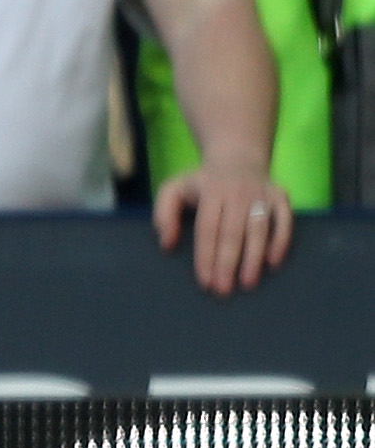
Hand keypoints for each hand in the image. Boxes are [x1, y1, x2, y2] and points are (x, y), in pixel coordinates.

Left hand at [154, 161, 297, 293]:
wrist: (238, 157)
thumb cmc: (203, 182)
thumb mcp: (174, 188)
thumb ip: (164, 213)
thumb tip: (166, 243)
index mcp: (210, 191)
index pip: (207, 229)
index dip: (206, 256)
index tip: (205, 281)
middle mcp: (237, 192)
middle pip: (232, 232)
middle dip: (227, 263)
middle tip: (223, 290)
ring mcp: (262, 194)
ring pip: (258, 229)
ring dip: (253, 258)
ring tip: (247, 283)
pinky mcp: (281, 196)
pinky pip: (284, 221)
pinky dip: (280, 242)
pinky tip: (272, 263)